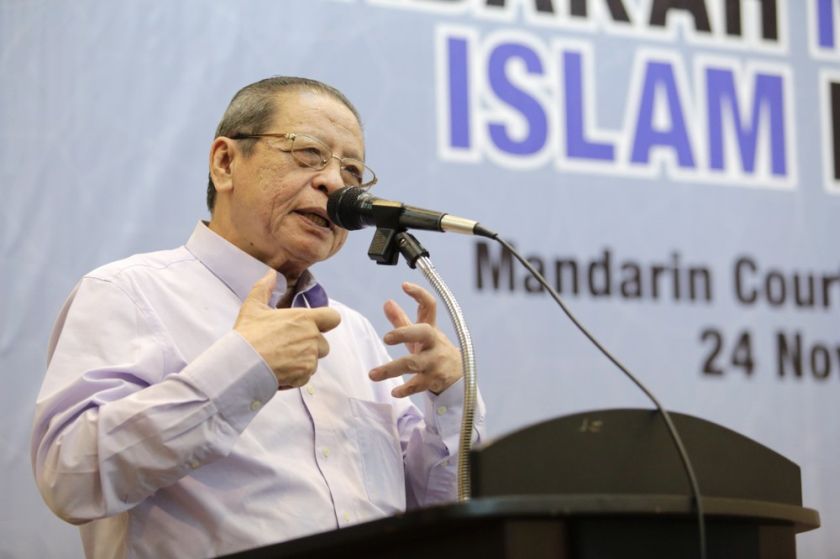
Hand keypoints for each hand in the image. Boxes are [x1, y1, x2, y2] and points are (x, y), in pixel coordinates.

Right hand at [234, 270, 340, 387]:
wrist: (242, 364)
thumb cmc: (248, 334)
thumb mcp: (253, 306)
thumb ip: (264, 287)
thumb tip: (271, 273)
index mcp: (305, 319)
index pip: (333, 318)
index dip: (326, 321)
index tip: (315, 324)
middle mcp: (312, 338)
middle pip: (324, 343)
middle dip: (310, 345)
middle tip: (289, 345)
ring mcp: (310, 358)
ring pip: (315, 360)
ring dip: (303, 360)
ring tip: (282, 358)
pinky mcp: (304, 375)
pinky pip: (306, 375)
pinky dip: (296, 374)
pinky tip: (280, 370)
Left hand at [369, 282, 462, 397]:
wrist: (459, 376)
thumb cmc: (433, 351)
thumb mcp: (419, 336)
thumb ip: (402, 321)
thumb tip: (387, 302)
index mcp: (430, 329)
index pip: (429, 306)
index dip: (419, 294)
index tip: (404, 285)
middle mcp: (434, 343)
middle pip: (423, 333)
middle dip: (404, 333)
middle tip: (387, 338)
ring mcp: (435, 362)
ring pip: (414, 364)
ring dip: (391, 369)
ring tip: (372, 374)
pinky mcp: (434, 380)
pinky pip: (418, 385)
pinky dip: (406, 389)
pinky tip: (394, 392)